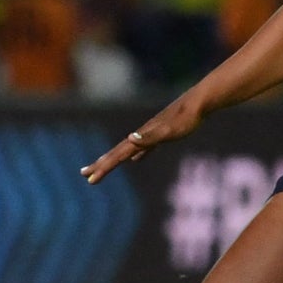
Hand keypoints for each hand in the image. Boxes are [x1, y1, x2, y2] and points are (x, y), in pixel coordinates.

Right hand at [81, 96, 203, 183]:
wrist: (200, 103)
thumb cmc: (186, 119)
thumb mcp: (168, 132)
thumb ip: (150, 138)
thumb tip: (129, 139)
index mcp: (140, 137)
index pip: (117, 156)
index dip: (103, 168)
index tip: (89, 179)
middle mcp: (141, 135)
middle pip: (116, 152)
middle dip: (100, 164)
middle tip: (83, 174)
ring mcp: (150, 134)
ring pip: (127, 149)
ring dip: (114, 159)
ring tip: (103, 166)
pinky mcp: (162, 134)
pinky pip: (144, 148)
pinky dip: (138, 154)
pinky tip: (136, 159)